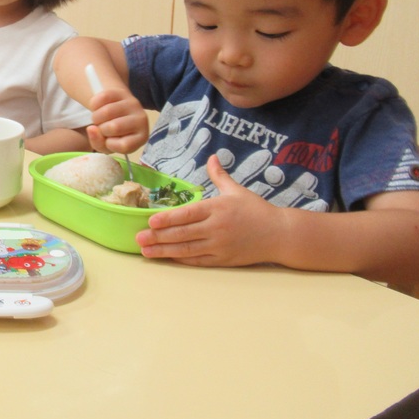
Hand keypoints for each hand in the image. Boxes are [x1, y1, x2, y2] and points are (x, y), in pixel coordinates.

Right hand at [85, 88, 149, 154]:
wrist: (117, 114)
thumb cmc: (114, 135)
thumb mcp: (106, 145)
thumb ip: (98, 142)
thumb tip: (91, 128)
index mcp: (141, 138)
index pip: (124, 145)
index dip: (110, 144)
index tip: (109, 141)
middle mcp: (142, 120)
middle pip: (114, 127)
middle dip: (101, 130)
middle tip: (102, 128)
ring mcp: (133, 104)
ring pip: (107, 111)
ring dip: (96, 118)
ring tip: (99, 120)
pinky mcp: (122, 92)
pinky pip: (102, 97)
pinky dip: (94, 105)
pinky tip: (98, 109)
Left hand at [136, 154, 285, 266]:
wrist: (280, 234)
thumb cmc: (257, 210)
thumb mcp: (237, 190)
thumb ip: (219, 175)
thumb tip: (211, 157)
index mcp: (217, 208)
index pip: (187, 214)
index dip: (167, 219)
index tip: (150, 221)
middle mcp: (216, 228)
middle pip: (182, 233)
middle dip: (158, 237)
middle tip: (138, 238)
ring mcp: (219, 246)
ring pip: (187, 249)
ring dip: (164, 251)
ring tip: (146, 251)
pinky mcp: (223, 260)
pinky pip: (198, 261)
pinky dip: (181, 260)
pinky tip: (167, 258)